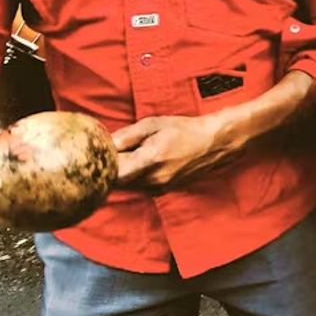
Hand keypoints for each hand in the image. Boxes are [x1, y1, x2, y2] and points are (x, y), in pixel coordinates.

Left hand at [112, 113, 236, 190]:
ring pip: (128, 185)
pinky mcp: (163, 191)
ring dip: (124, 172)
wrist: (213, 143)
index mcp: (149, 160)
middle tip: (115, 150)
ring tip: (132, 154)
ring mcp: (159, 188)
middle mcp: (153, 179)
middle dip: (112, 167)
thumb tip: (106, 144)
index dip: (104, 163)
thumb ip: (127, 135)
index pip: (113, 172)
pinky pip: (139, 186)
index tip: (102, 152)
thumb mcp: (153, 124)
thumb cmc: (184, 130)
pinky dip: (135, 176)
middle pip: (118, 181)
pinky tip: (144, 162)